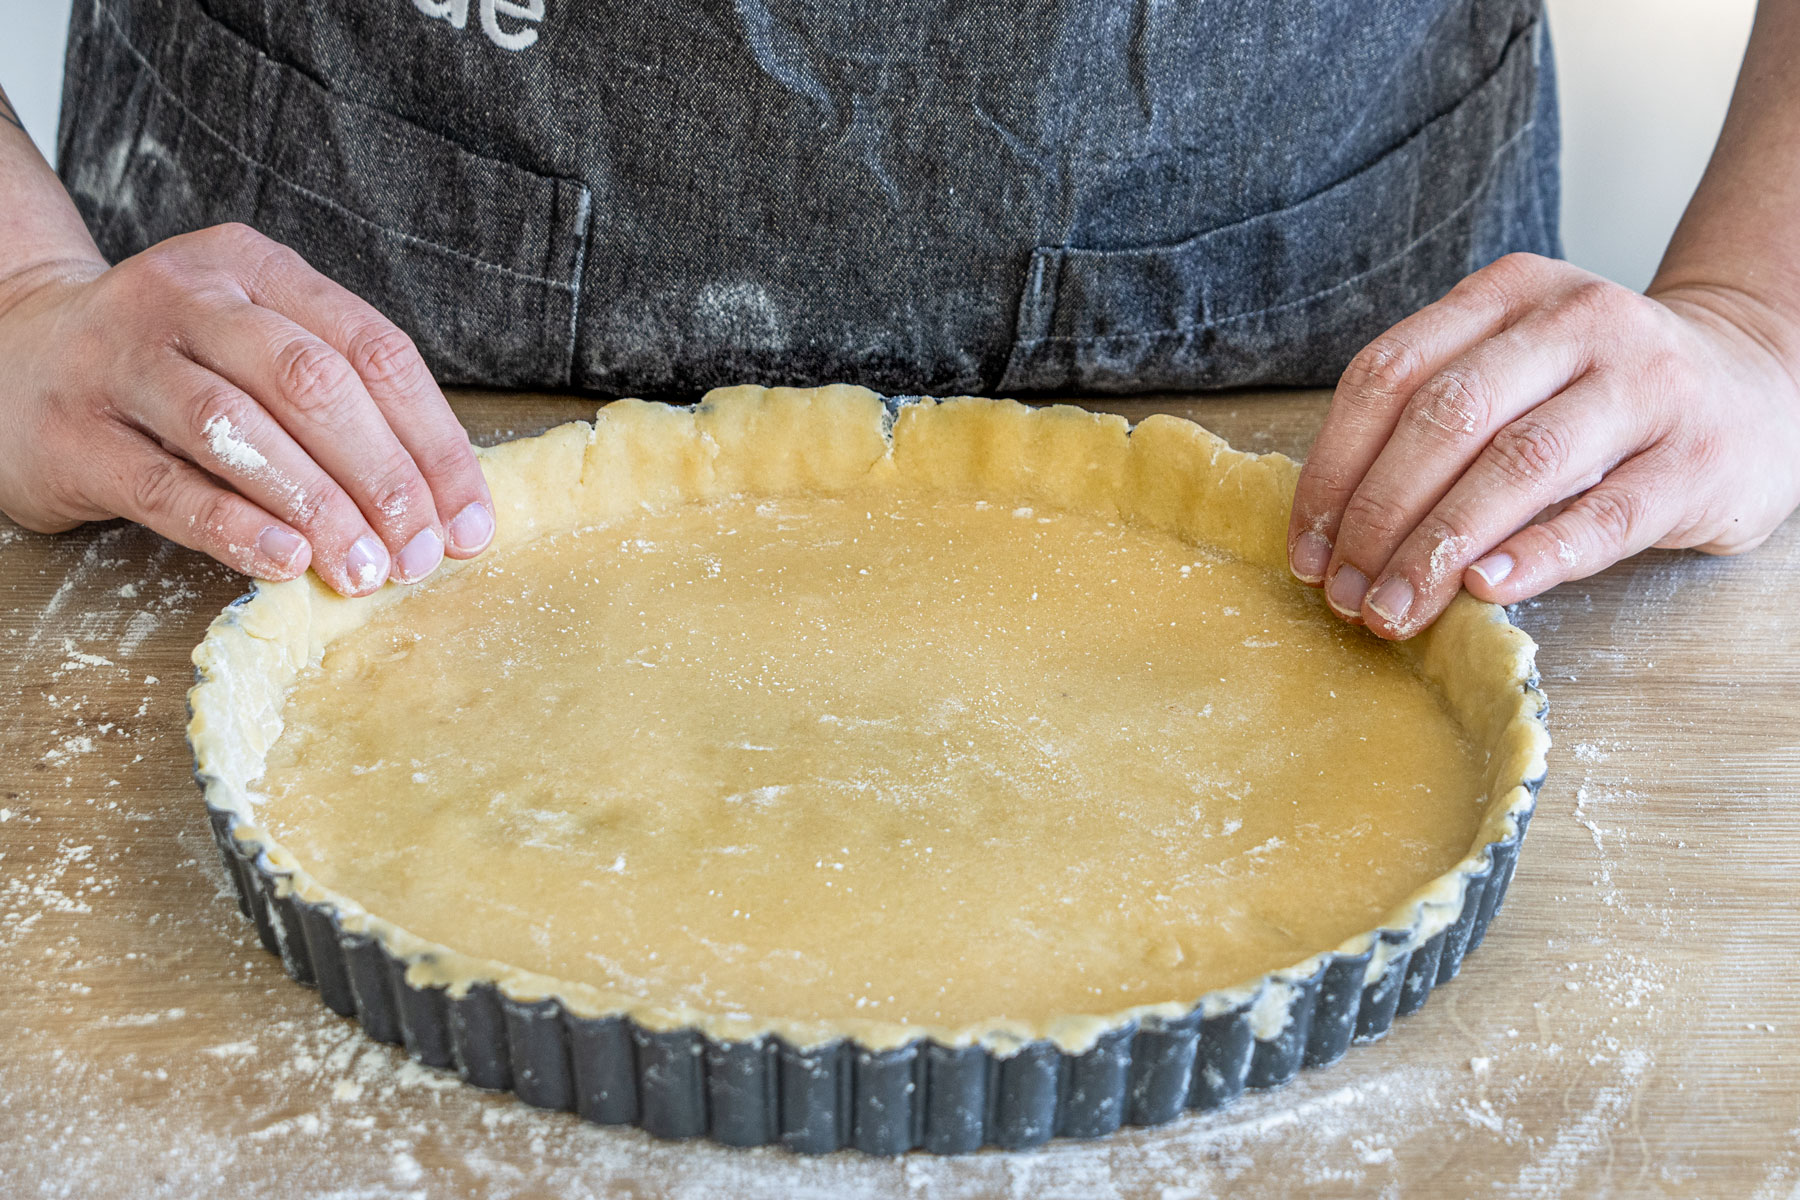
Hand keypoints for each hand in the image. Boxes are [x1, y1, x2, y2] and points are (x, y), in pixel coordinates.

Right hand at [0, 223, 494, 594]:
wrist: (12, 355)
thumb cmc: (172, 366)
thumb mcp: (256, 344)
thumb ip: (341, 401)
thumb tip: (442, 503)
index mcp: (256, 267)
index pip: (374, 350)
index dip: (433, 442)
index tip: (469, 521)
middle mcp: (188, 298)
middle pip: (312, 383)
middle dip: (383, 478)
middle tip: (421, 554)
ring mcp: (121, 360)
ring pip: (240, 430)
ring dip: (318, 507)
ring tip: (366, 569)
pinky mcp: (74, 434)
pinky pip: (166, 486)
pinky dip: (236, 528)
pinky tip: (287, 562)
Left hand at [1287, 253, 1799, 638]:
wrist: (1757, 387)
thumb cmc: (1600, 398)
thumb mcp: (1514, 374)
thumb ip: (1432, 424)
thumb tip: (1334, 533)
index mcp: (1507, 294)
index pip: (1388, 373)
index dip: (1334, 468)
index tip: (1308, 548)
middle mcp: (1576, 322)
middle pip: (1445, 417)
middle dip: (1379, 516)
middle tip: (1346, 594)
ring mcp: (1645, 383)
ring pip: (1518, 463)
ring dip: (1440, 546)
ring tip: (1396, 607)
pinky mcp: (1698, 456)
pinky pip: (1604, 513)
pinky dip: (1536, 556)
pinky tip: (1485, 589)